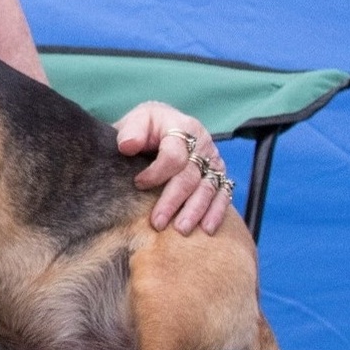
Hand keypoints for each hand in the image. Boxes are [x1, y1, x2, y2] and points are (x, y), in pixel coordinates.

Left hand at [114, 101, 233, 234]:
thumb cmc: (147, 126)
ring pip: (208, 188)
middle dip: (173, 201)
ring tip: (181, 230)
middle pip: (190, 176)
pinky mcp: (219, 174)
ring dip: (195, 211)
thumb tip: (127, 146)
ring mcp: (213, 161)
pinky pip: (223, 194)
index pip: (174, 155)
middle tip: (157, 222)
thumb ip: (131, 131)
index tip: (138, 184)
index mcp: (182, 128)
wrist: (162, 125)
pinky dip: (216, 212)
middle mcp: (202, 144)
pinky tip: (207, 229)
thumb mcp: (136, 120)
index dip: (156, 172)